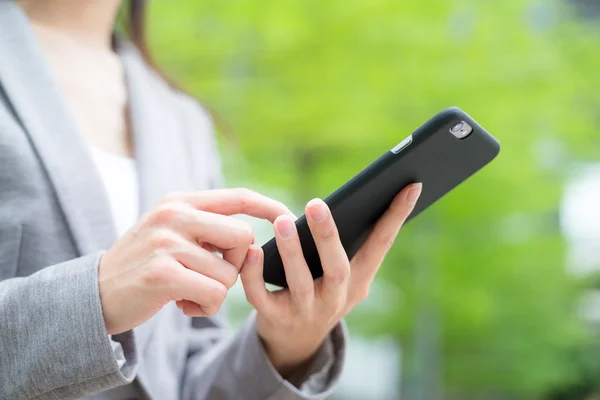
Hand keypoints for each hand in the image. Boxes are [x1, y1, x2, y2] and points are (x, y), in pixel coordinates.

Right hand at [99, 189, 290, 334]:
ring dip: (216, 292)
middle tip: (212, 275)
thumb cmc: (146, 265)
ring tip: (187, 291)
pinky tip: (181, 304)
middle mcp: (175, 215)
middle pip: (244, 238)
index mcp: (181, 201)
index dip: (270, 207)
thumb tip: (254, 232)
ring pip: (230, 274)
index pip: (239, 197)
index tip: (290, 217)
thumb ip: (206, 225)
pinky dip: (205, 308)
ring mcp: (167, 243)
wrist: (96, 293)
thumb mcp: (172, 232)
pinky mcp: (163, 274)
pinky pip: (214, 295)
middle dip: (238, 265)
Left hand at [240, 183, 421, 375]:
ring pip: (300, 283)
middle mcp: (336, 298)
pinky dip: (255, 274)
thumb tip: (352, 198)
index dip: (397, 216)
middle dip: (328, 236)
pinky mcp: (274, 318)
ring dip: (291, 251)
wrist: (295, 341)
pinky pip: (261, 297)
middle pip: (337, 269)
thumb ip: (349, 244)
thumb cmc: (321, 290)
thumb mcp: (343, 274)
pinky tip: (252, 251)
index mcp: (359, 281)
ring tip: (282, 222)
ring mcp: (305, 311)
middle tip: (315, 204)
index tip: (411, 185)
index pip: (381, 245)